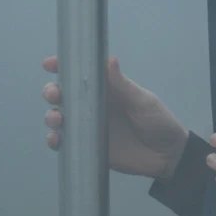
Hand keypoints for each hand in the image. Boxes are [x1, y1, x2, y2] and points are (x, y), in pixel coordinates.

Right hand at [42, 55, 188, 180]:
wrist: (167, 156)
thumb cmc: (158, 122)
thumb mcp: (143, 102)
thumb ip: (124, 85)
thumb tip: (109, 60)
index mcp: (107, 90)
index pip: (82, 74)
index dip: (63, 67)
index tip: (49, 64)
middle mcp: (93, 106)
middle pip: (64, 95)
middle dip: (52, 91)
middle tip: (54, 94)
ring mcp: (88, 127)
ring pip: (60, 118)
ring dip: (52, 116)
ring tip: (57, 119)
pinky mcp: (88, 147)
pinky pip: (65, 142)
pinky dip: (55, 140)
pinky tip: (57, 138)